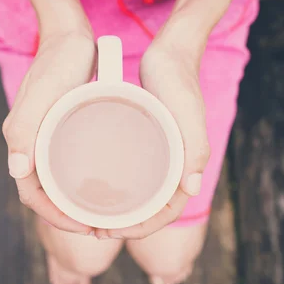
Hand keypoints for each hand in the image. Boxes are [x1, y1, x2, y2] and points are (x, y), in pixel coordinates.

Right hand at [3, 31, 95, 234]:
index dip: (55, 216)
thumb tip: (17, 170)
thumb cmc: (58, 60)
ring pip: (56, 180)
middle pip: (43, 192)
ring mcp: (45, 135)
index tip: (84, 226)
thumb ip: (25, 128)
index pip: (31, 194)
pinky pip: (66, 162)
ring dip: (73, 200)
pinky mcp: (60, 126)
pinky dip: (80, 179)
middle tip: (98, 225)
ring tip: (102, 210)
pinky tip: (102, 180)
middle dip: (66, 214)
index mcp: (22, 140)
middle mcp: (30, 142)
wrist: (69, 33)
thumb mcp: (44, 93)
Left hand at [94, 35, 209, 239]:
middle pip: (150, 208)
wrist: (171, 52)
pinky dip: (117, 185)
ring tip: (89, 213)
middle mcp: (174, 165)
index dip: (139, 229)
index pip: (166, 212)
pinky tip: (93, 183)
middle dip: (124, 224)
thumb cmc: (179, 80)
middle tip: (92, 227)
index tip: (109, 231)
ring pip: (140, 193)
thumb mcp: (187, 113)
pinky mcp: (147, 141)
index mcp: (188, 166)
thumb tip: (193, 189)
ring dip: (118, 209)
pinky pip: (133, 173)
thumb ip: (194, 149)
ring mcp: (160, 154)